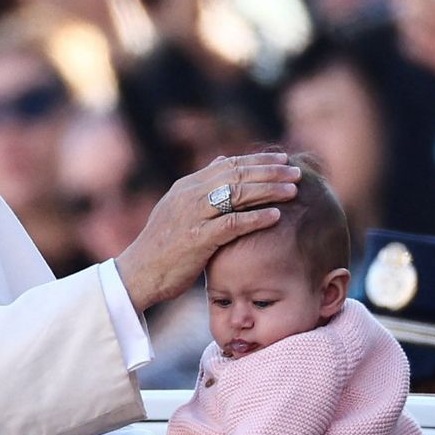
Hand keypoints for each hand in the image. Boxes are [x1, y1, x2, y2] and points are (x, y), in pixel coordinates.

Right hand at [115, 153, 298, 309]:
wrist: (138, 274)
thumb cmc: (163, 246)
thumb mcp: (178, 209)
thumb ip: (201, 186)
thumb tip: (221, 161)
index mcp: (187, 186)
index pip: (229, 164)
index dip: (258, 160)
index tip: (282, 160)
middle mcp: (190, 195)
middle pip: (237, 174)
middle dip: (270, 171)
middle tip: (296, 171)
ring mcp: (192, 215)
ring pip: (237, 194)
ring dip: (269, 190)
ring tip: (294, 189)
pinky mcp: (197, 238)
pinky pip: (233, 223)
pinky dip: (256, 218)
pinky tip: (276, 216)